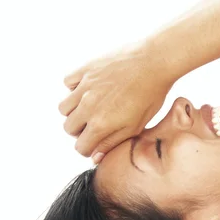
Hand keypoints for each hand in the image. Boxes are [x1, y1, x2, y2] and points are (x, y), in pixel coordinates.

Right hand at [58, 41, 171, 162]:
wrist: (155, 62)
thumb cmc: (151, 95)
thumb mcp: (137, 125)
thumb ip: (113, 142)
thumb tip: (95, 157)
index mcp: (100, 124)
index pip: (80, 146)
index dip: (89, 147)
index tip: (98, 141)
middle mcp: (87, 106)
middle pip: (68, 128)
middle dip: (80, 130)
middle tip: (96, 124)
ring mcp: (84, 87)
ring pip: (64, 107)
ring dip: (74, 111)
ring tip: (92, 106)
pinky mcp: (85, 69)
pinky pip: (68, 83)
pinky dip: (75, 88)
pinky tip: (91, 88)